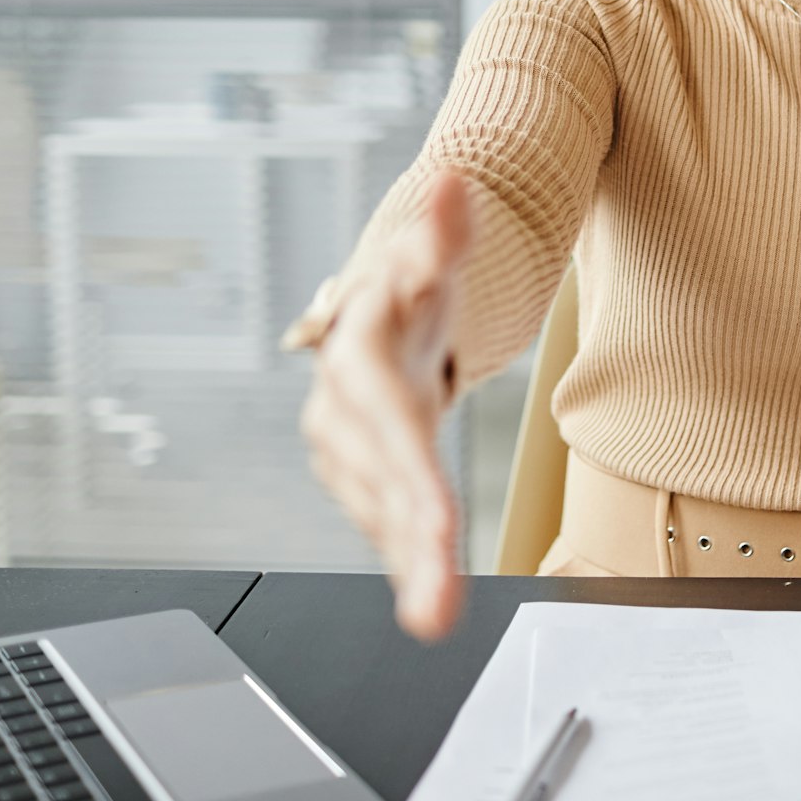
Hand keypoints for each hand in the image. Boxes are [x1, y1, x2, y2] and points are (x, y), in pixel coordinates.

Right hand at [298, 171, 474, 640]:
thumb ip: (445, 229)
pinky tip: (431, 602)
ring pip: (381, 516)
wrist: (376, 312)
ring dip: (407, 568)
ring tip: (436, 614)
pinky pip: (388, 525)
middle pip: (383, 484)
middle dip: (409, 544)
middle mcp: (344, 414)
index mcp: (361, 359)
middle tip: (436, 605)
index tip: (438, 524)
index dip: (411, 476)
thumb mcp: (429, 254)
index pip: (389, 423)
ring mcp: (350, 452)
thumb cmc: (408, 286)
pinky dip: (409, 565)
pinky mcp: (366, 479)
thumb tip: (456, 185)